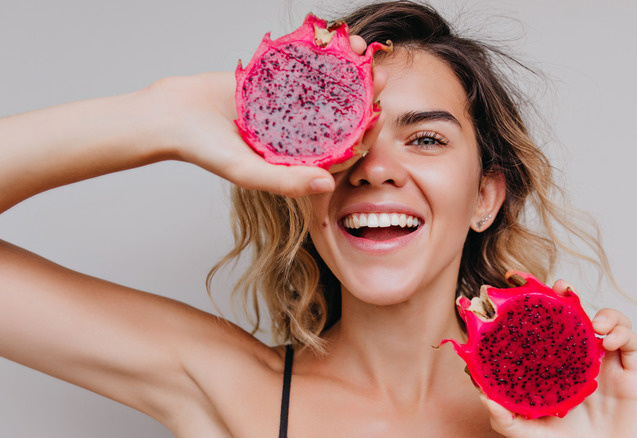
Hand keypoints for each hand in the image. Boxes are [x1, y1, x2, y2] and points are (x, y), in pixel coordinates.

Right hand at [145, 35, 385, 197]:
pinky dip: (318, 54)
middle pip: (340, 117)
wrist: (171, 114)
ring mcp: (288, 107)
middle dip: (362, 97)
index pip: (341, 151)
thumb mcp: (246, 170)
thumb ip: (284, 181)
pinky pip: (303, 68)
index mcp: (298, 160)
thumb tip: (327, 185)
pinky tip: (333, 39)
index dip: (364, 135)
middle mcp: (298, 135)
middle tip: (378, 76)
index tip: (378, 114)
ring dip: (346, 70)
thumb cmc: (204, 150)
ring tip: (361, 50)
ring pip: (325, 88)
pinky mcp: (275, 82)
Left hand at [482, 280, 636, 437]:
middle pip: (576, 315)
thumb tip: (483, 396)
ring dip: (604, 313)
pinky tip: (607, 342)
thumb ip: (505, 418)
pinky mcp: (633, 372)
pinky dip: (622, 333)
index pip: (546, 326)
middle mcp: (581, 359)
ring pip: (609, 321)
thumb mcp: (528, 432)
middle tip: (560, 288)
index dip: (536, 302)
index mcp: (556, 365)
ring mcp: (607, 363)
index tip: (517, 282)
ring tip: (594, 324)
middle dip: (568, 295)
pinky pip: (631, 341)